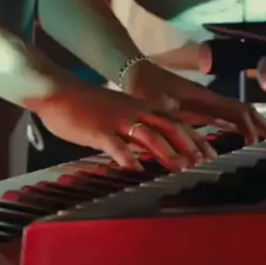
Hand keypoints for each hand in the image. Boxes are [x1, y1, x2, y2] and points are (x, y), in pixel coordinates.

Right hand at [35, 82, 215, 172]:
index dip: (193, 137)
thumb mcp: (116, 111)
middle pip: (168, 126)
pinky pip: (117, 146)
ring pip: (149, 135)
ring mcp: (116, 120)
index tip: (208, 153)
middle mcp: (133, 111)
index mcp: (139, 107)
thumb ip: (134, 126)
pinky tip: (138, 172)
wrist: (57, 92)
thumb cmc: (84, 105)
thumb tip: (149, 147)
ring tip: (180, 169)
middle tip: (203, 163)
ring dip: (167, 153)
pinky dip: (130, 159)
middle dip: (188, 145)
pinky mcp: (98, 130)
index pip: (174, 120)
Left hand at [124, 60, 265, 143]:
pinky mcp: (196, 107)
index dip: (248, 126)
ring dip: (250, 125)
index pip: (235, 111)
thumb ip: (174, 128)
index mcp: (203, 97)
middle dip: (259, 123)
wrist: (135, 74)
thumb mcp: (158, 109)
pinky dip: (235, 126)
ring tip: (265, 139)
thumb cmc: (145, 89)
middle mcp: (208, 99)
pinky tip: (240, 136)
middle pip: (241, 110)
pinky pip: (222, 117)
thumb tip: (190, 151)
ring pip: (234, 114)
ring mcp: (204, 103)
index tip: (253, 143)